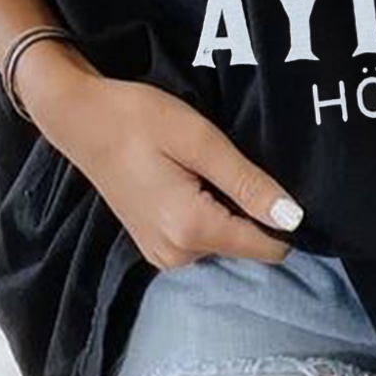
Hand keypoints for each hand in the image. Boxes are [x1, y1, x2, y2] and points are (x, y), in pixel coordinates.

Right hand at [18, 49, 303, 270]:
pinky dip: (207, 215)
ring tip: (205, 170)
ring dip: (226, 211)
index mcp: (192, 230)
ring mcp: (162, 255)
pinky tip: (191, 182)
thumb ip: (247, 183)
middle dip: (249, 211)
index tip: (275, 184)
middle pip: (245, 245)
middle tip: (226, 165)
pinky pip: (201, 240)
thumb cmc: (139, 119)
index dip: (282, 219)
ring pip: (224, 242)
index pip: (266, 248)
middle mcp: (178, 256)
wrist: (81, 120)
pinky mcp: (154, 247)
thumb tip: (295, 219)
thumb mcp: (201, 140)